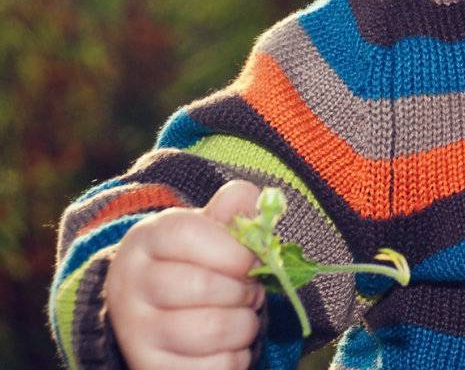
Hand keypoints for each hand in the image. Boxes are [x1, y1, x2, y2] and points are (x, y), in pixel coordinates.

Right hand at [105, 179, 265, 369]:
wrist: (152, 312)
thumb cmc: (194, 262)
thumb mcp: (207, 228)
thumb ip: (232, 210)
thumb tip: (248, 198)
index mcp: (145, 241)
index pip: (187, 233)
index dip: (233, 248)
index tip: (249, 260)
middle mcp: (130, 286)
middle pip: (200, 286)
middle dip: (243, 290)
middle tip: (250, 290)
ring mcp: (135, 332)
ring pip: (209, 331)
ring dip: (244, 325)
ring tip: (242, 315)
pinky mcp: (149, 369)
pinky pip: (213, 368)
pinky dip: (235, 357)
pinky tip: (229, 345)